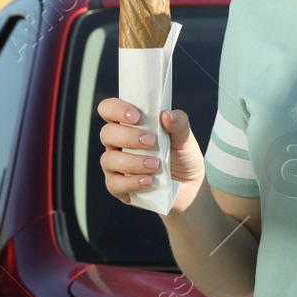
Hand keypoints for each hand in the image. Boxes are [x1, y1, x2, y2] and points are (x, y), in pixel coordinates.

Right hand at [96, 99, 202, 214]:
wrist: (189, 185)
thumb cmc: (181, 155)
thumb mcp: (185, 137)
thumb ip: (178, 123)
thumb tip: (166, 114)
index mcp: (129, 125)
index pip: (109, 109)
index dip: (116, 109)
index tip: (136, 116)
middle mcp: (117, 143)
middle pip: (106, 133)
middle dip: (128, 137)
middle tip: (151, 142)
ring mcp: (115, 166)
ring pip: (109, 160)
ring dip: (132, 162)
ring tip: (155, 165)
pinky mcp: (118, 187)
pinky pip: (114, 184)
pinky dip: (131, 182)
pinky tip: (148, 180)